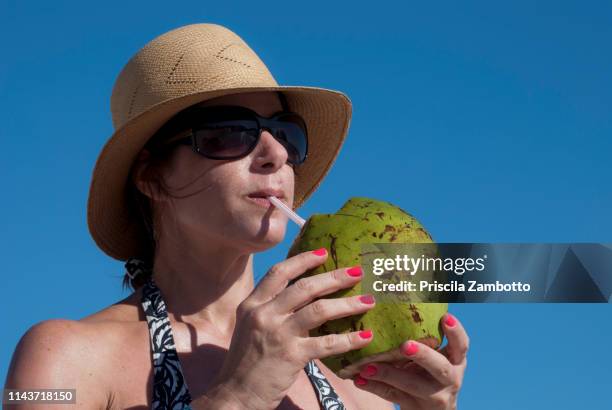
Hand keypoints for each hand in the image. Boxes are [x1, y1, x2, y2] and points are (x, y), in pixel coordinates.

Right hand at [206, 248, 375, 409]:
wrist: (235, 395)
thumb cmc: (246, 363)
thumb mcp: (250, 327)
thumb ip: (271, 310)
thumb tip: (304, 297)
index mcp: (252, 304)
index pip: (279, 273)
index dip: (303, 260)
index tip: (324, 253)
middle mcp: (263, 314)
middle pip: (305, 286)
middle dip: (335, 277)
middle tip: (357, 272)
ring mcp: (277, 333)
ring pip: (319, 310)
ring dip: (348, 304)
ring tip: (368, 301)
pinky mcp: (291, 355)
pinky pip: (327, 343)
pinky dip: (349, 339)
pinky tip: (365, 337)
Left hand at [352, 313, 467, 409]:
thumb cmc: (428, 372)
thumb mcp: (434, 357)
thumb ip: (424, 338)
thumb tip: (389, 304)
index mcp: (455, 361)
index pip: (461, 346)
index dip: (456, 332)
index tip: (446, 316)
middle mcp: (449, 378)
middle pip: (439, 367)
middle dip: (423, 356)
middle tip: (405, 345)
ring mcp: (435, 396)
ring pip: (412, 385)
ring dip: (389, 374)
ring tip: (368, 366)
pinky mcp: (416, 407)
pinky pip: (393, 396)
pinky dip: (375, 387)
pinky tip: (359, 379)